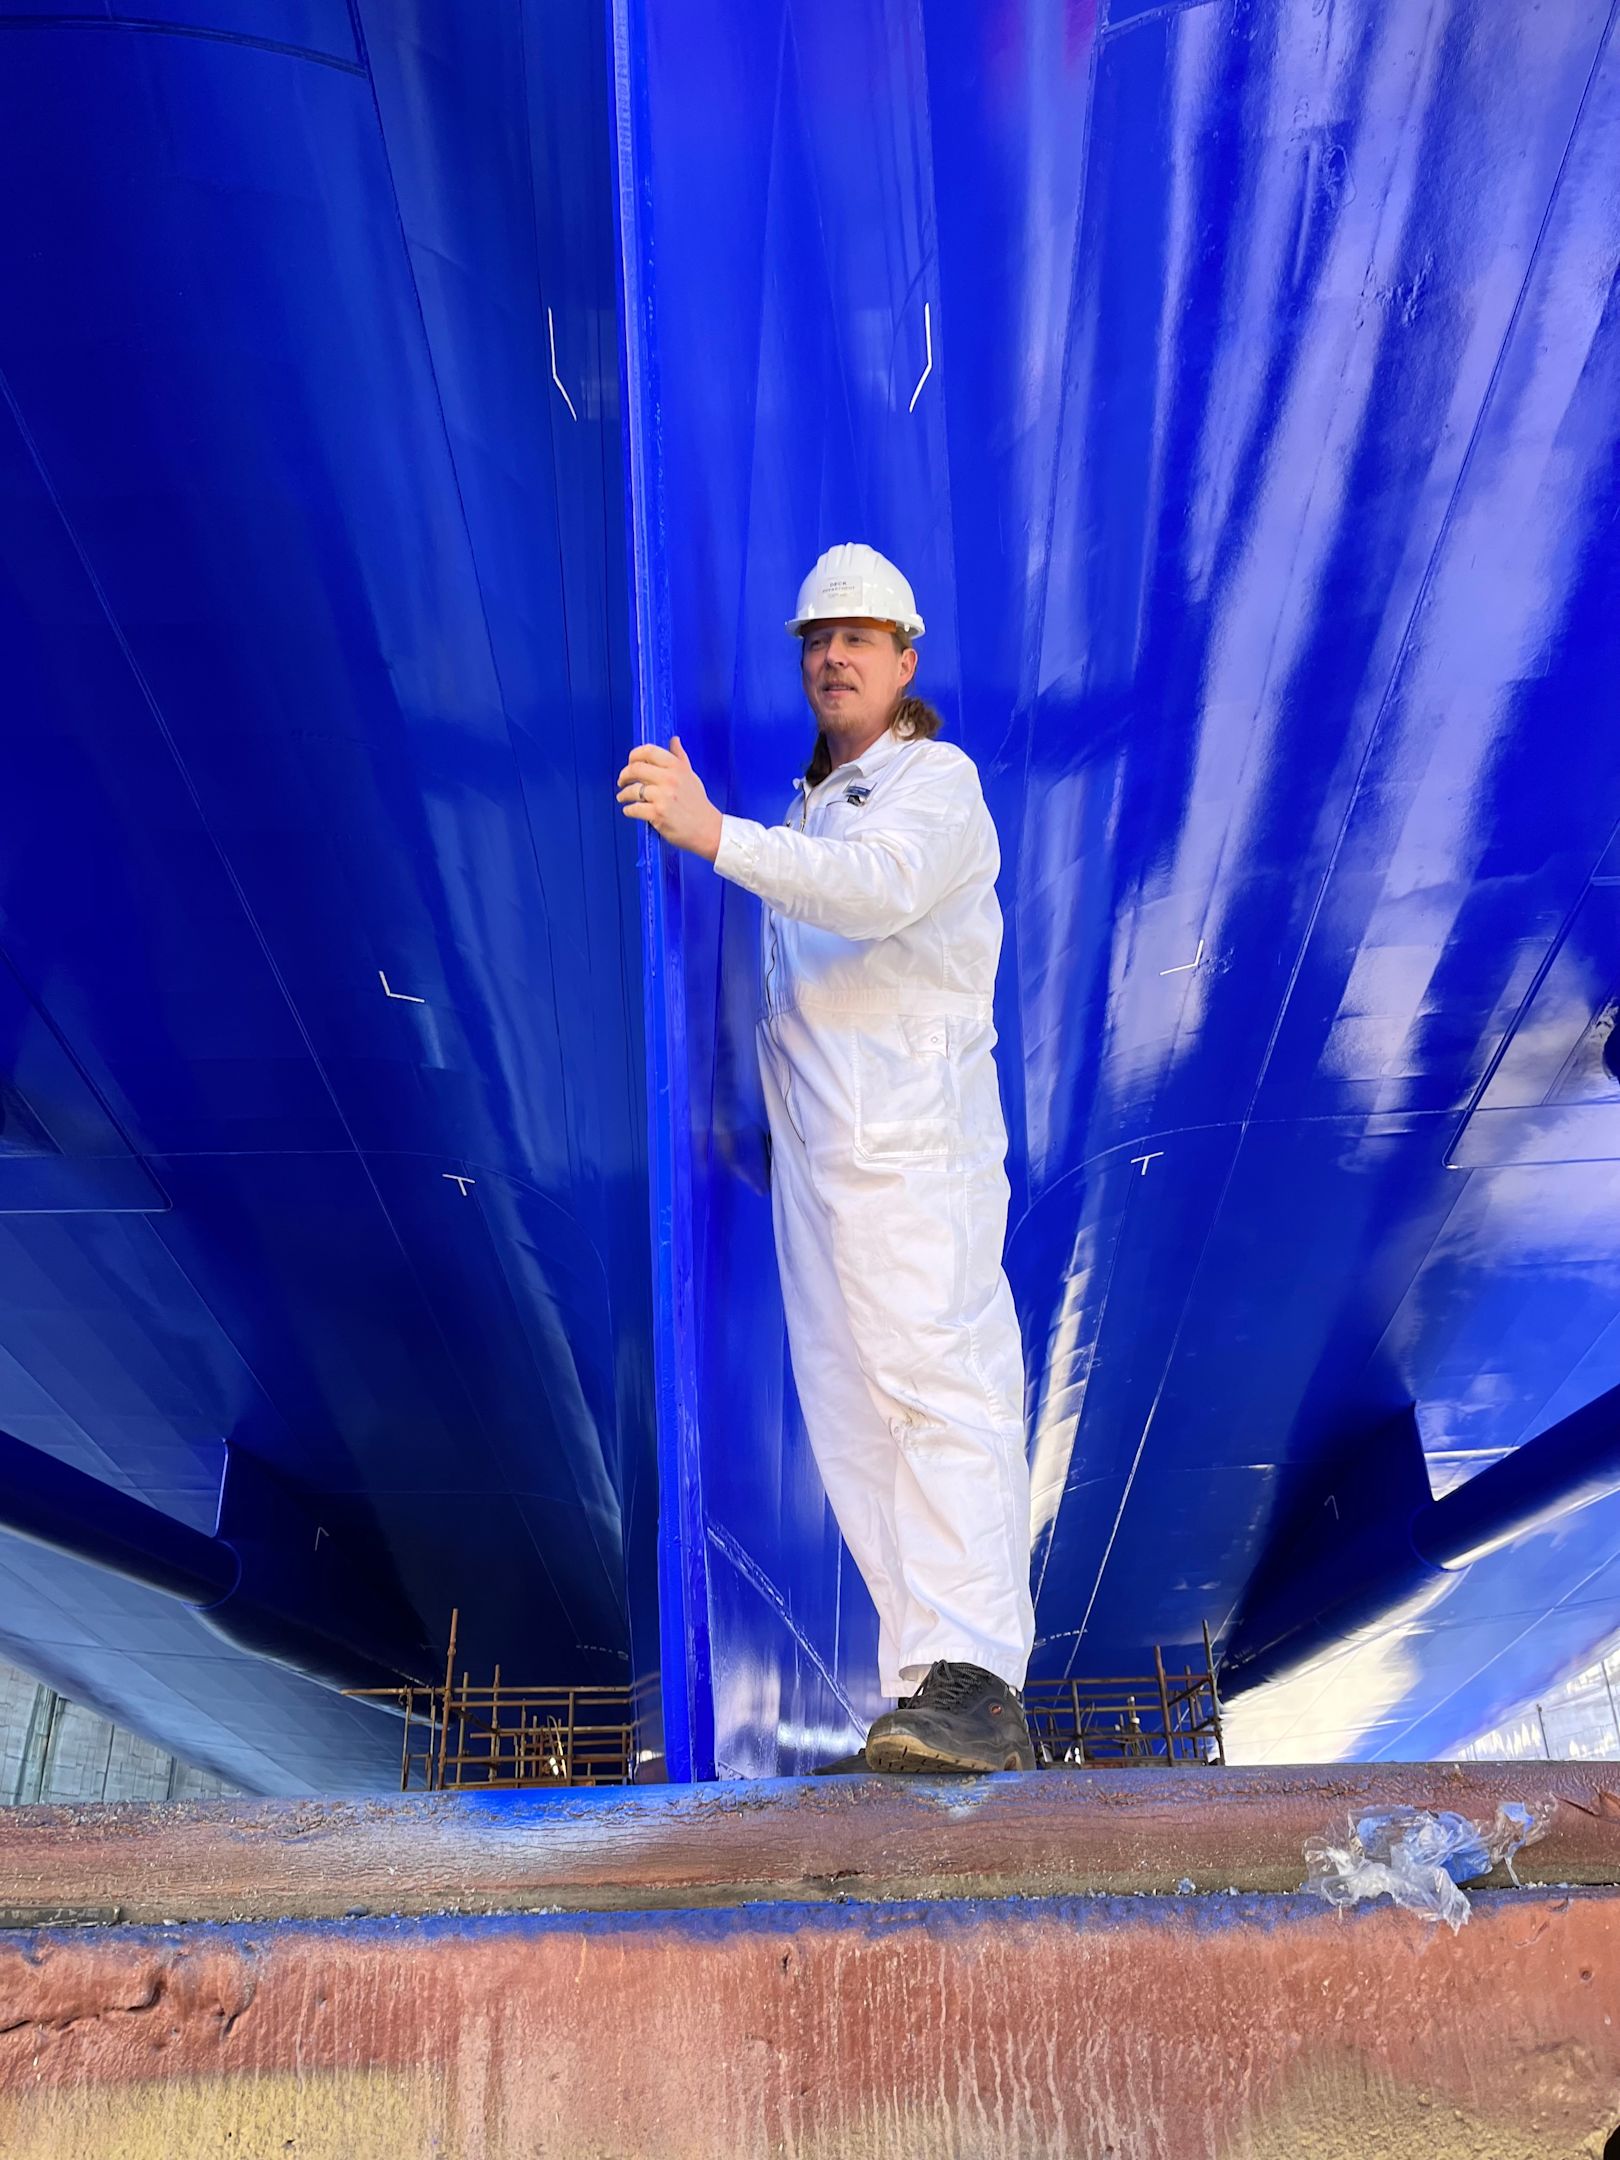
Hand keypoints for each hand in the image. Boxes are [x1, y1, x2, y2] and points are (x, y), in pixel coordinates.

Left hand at [617, 737, 722, 860]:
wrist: (707, 829)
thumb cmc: (697, 803)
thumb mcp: (691, 776)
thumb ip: (680, 757)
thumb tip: (674, 740)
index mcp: (677, 767)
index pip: (648, 751)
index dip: (634, 755)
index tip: (630, 762)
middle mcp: (670, 779)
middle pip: (635, 769)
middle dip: (624, 775)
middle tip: (622, 781)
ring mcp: (663, 797)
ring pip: (632, 790)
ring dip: (623, 794)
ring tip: (623, 797)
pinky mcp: (657, 814)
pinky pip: (634, 809)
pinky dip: (628, 810)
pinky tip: (630, 810)